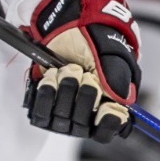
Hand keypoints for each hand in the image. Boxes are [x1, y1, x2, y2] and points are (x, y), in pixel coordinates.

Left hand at [23, 0, 140, 141]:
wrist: (68, 28)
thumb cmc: (94, 45)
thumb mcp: (114, 61)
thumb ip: (118, 86)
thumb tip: (118, 107)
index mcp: (105, 110)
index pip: (105, 132)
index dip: (106, 121)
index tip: (107, 105)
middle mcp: (83, 117)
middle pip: (82, 124)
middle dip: (86, 94)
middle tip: (85, 74)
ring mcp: (61, 114)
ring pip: (62, 116)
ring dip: (67, 87)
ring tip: (69, 69)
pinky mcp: (42, 107)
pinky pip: (41, 110)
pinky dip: (48, 89)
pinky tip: (53, 75)